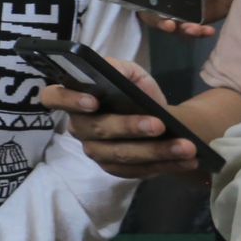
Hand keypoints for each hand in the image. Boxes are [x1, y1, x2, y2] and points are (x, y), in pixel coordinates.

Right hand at [39, 59, 198, 177]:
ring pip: (120, 155)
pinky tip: (187, 160)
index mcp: (74, 98)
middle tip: (160, 124)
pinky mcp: (114, 169)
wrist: (155, 116)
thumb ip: (119, 69)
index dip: (69, 100)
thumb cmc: (134, 90)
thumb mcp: (129, 73)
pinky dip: (165, 165)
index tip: (94, 101)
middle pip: (97, 130)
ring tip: (187, 147)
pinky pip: (136, 171)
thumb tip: (112, 71)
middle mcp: (79, 127)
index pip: (53, 98)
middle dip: (129, 127)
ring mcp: (95, 151)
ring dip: (155, 151)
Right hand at [136, 0, 240, 36]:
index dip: (144, 1)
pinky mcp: (202, 18)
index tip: (150, 8)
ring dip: (181, 30)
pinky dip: (197, 33)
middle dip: (160, 22)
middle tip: (170, 26)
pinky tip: (208, 31)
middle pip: (156, 11)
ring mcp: (188, 7)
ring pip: (174, 24)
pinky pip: (193, 29)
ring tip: (195, 30)